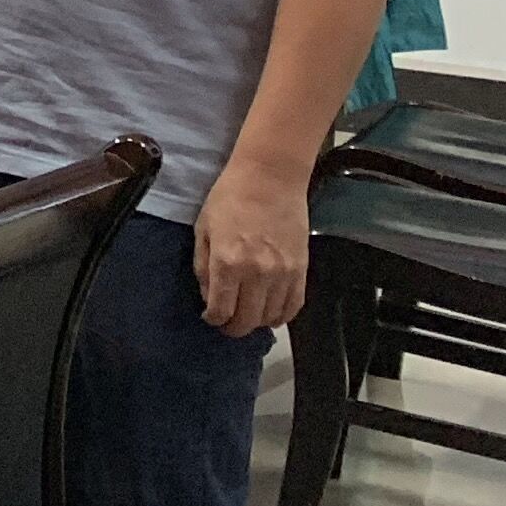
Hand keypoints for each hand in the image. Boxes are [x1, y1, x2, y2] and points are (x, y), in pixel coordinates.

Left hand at [190, 160, 311, 337]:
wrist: (270, 178)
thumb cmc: (229, 198)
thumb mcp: (203, 230)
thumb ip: (203, 267)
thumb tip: (209, 297)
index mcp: (227, 263)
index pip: (221, 310)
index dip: (213, 320)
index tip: (210, 317)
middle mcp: (257, 274)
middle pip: (247, 320)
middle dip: (234, 327)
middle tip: (227, 323)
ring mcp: (283, 274)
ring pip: (272, 317)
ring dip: (258, 322)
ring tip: (248, 315)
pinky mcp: (302, 270)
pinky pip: (295, 306)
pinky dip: (282, 315)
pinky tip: (272, 312)